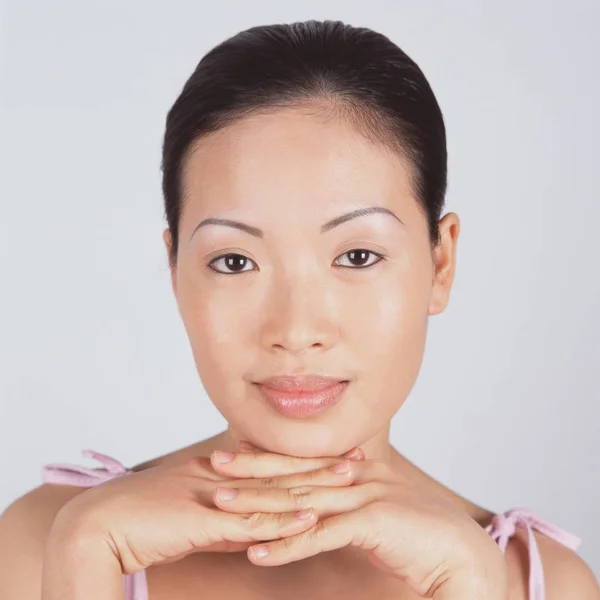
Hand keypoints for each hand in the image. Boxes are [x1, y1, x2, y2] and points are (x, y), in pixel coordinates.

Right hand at [48, 445, 361, 574]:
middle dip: (321, 463)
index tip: (337, 451)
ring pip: (274, 490)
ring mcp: (214, 493)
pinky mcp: (205, 519)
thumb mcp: (196, 520)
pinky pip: (250, 521)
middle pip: (280, 468)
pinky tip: (310, 519)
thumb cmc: (145, 522)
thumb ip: (228, 522)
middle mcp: (222, 474)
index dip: (306, 457)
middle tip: (359, 455)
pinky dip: (282, 522)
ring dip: (313, 485)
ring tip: (349, 479)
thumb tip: (258, 531)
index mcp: (219, 469)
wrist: (101, 527)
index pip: (271, 460)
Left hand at [212, 442, 508, 599]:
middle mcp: (358, 475)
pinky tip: (258, 552)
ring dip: (259, 504)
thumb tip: (318, 510)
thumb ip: (348, 505)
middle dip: (252, 468)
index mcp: (359, 468)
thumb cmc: (420, 535)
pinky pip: (321, 535)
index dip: (268, 455)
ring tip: (222, 505)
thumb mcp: (378, 511)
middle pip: (296, 472)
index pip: (304, 460)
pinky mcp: (372, 522)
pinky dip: (288, 545)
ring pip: (301, 500)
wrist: (463, 556)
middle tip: (214, 465)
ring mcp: (365, 495)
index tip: (235, 451)